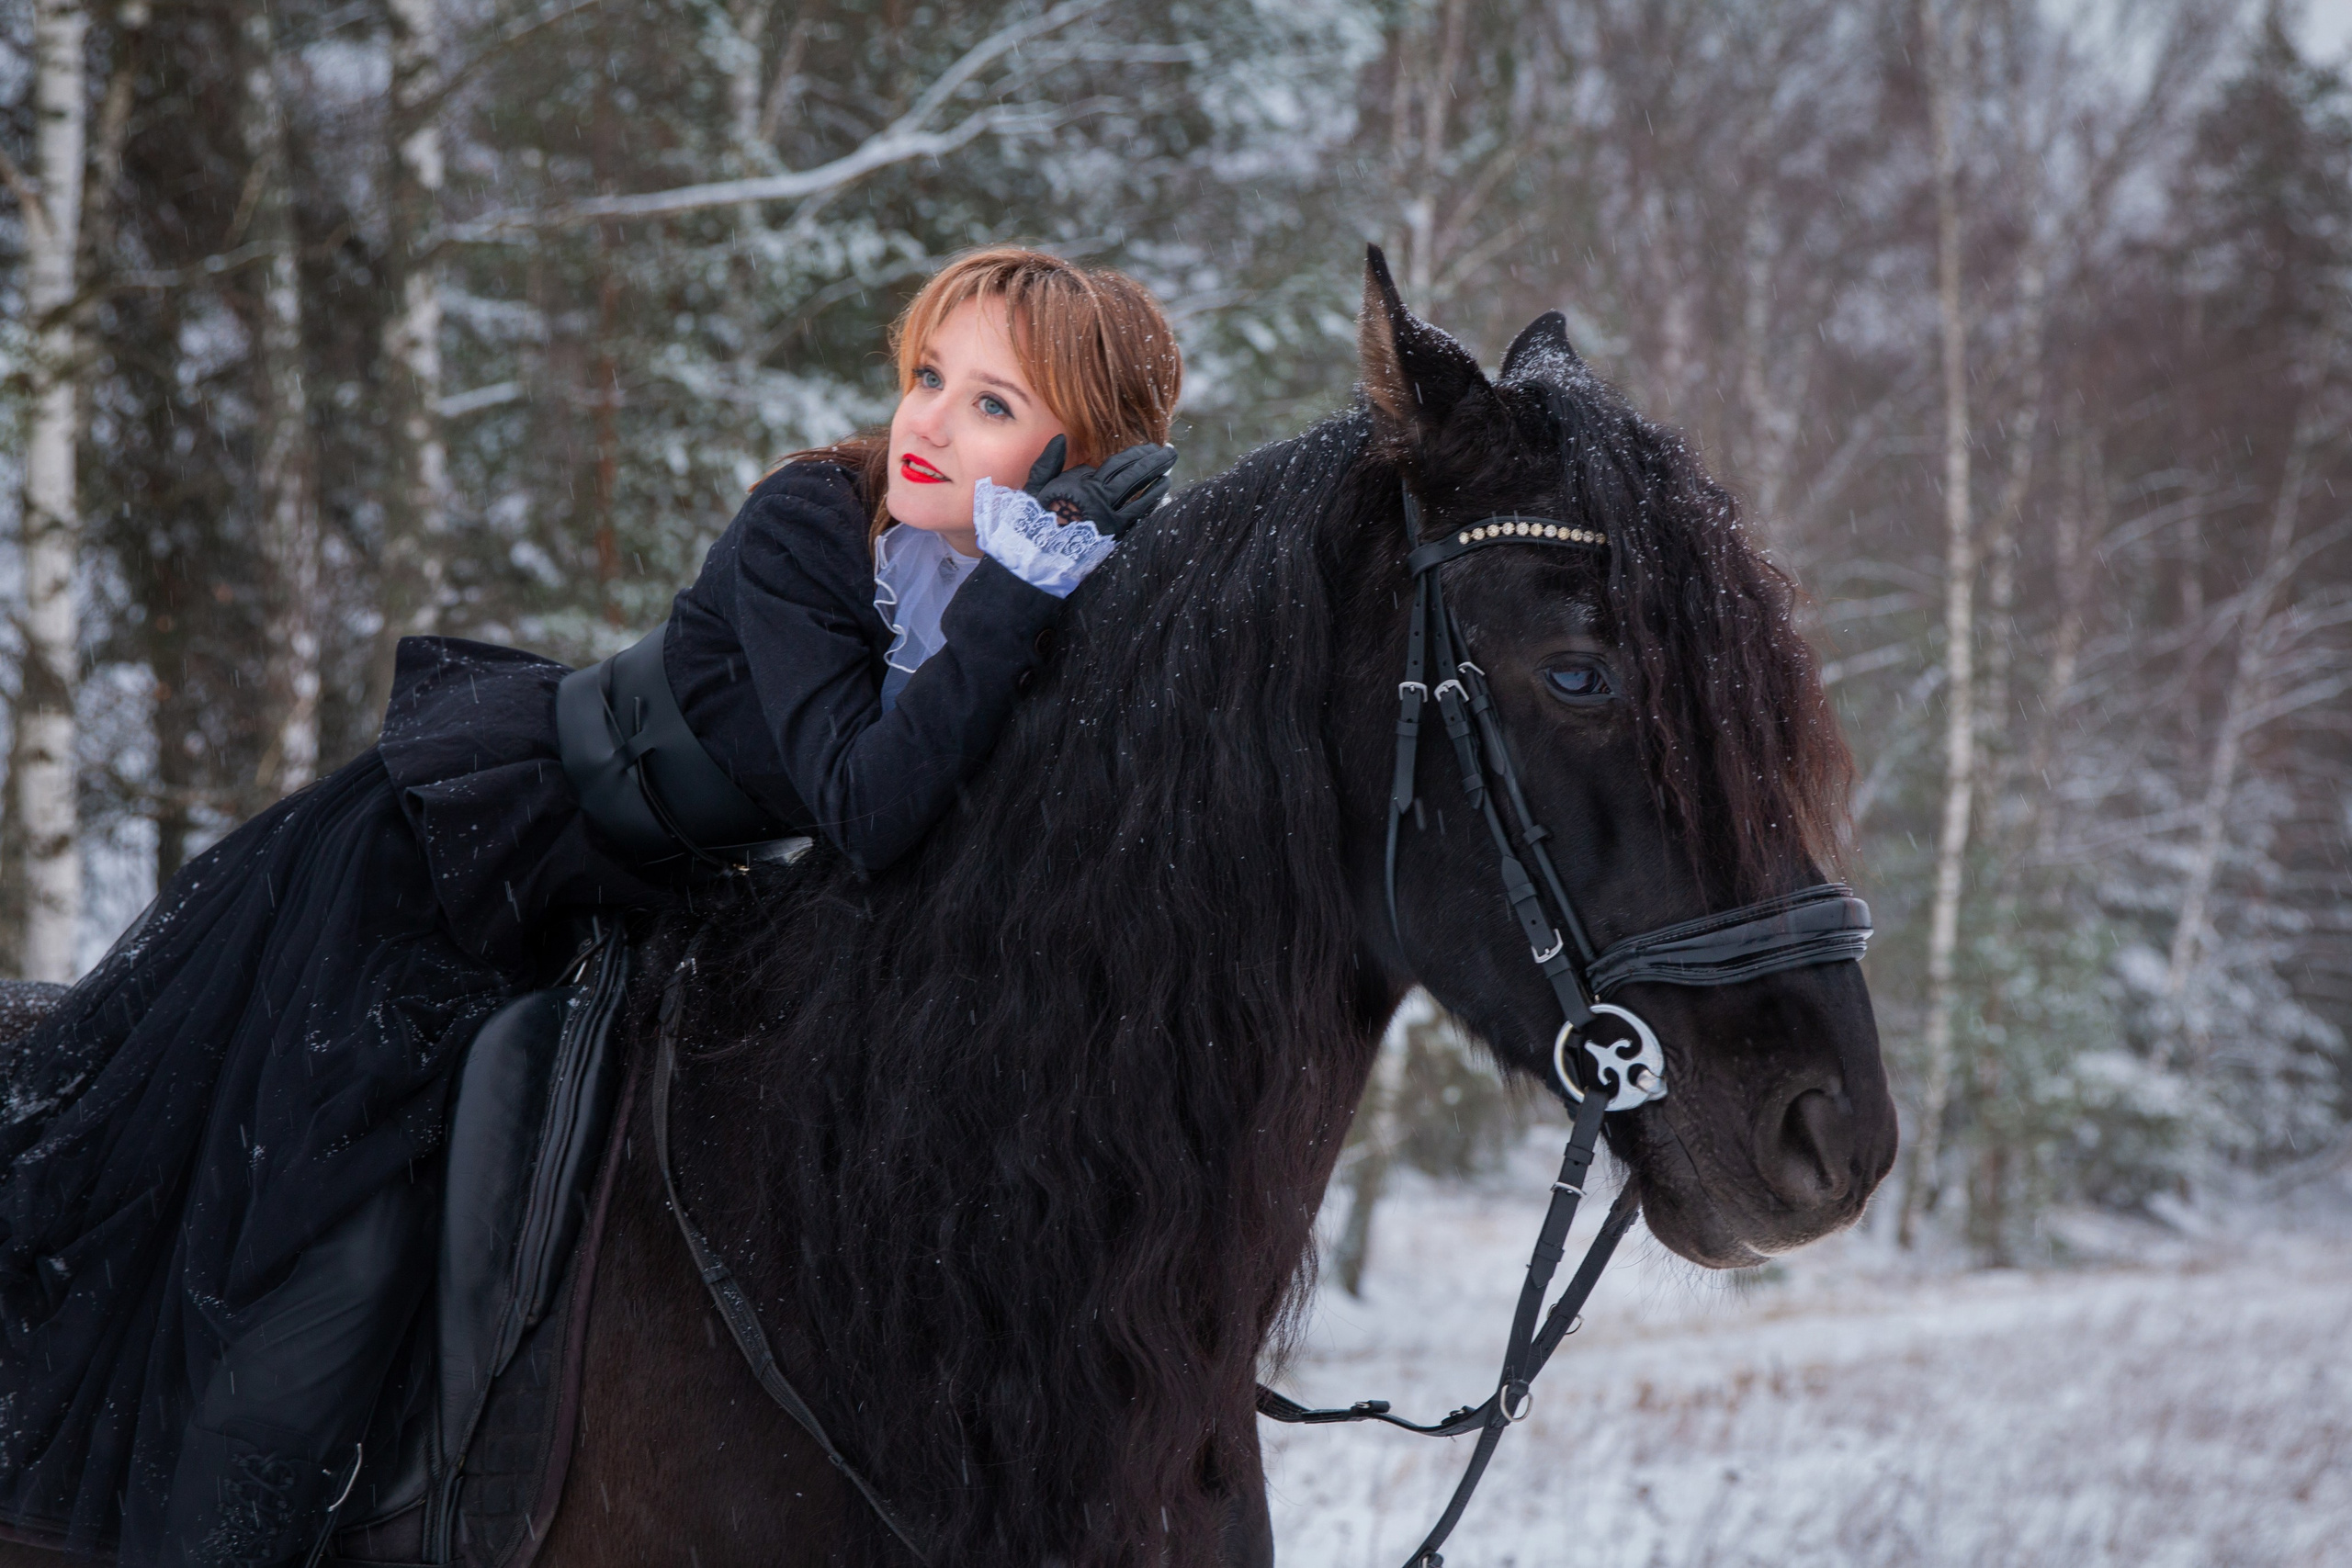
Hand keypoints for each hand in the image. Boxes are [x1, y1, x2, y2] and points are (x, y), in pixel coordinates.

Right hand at [1022, 435, 1177, 537]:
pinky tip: (1161, 493)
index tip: (1148, 448)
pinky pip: (1137, 516)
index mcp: (1083, 486)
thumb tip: (1060, 438)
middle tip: (1170, 452)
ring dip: (1157, 480)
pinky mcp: (1114, 536)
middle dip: (1154, 461)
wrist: (1034, 557)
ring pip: (1141, 494)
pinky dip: (1151, 503)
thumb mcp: (1035, 487)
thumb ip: (1049, 462)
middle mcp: (1100, 500)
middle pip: (1135, 475)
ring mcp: (1110, 519)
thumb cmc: (1032, 521)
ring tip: (1169, 470)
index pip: (1117, 464)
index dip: (1136, 454)